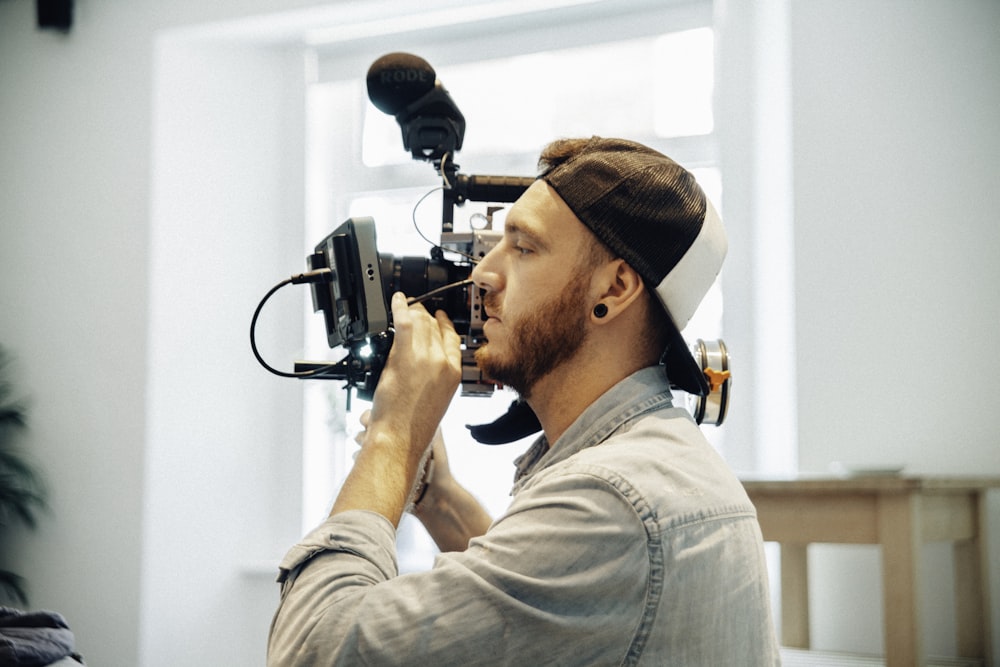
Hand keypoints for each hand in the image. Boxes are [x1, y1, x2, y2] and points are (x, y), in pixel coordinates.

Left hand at [364, 292, 461, 464]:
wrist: (400, 437)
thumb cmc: (414, 426)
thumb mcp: (436, 399)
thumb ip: (436, 376)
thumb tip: (426, 362)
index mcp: (453, 373)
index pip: (452, 338)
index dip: (444, 324)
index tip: (439, 318)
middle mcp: (442, 362)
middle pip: (436, 327)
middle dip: (426, 315)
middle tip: (417, 310)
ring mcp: (425, 357)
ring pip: (421, 322)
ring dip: (413, 311)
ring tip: (406, 307)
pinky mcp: (404, 355)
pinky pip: (404, 321)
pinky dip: (399, 307)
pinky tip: (396, 300)